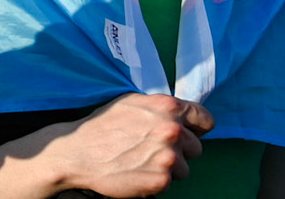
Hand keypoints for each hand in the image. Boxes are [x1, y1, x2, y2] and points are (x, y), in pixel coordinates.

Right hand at [40, 93, 211, 196]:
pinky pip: (169, 183)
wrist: (79, 153)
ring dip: (168, 167)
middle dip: (180, 150)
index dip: (197, 128)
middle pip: (196, 147)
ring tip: (142, 160)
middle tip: (153, 148)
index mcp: (167, 107)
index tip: (189, 133)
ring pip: (184, 168)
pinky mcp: (161, 180)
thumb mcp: (132, 102)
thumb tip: (183, 115)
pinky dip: (156, 180)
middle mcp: (172, 130)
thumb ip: (161, 107)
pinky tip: (138, 171)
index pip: (205, 119)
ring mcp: (168, 157)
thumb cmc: (103, 125)